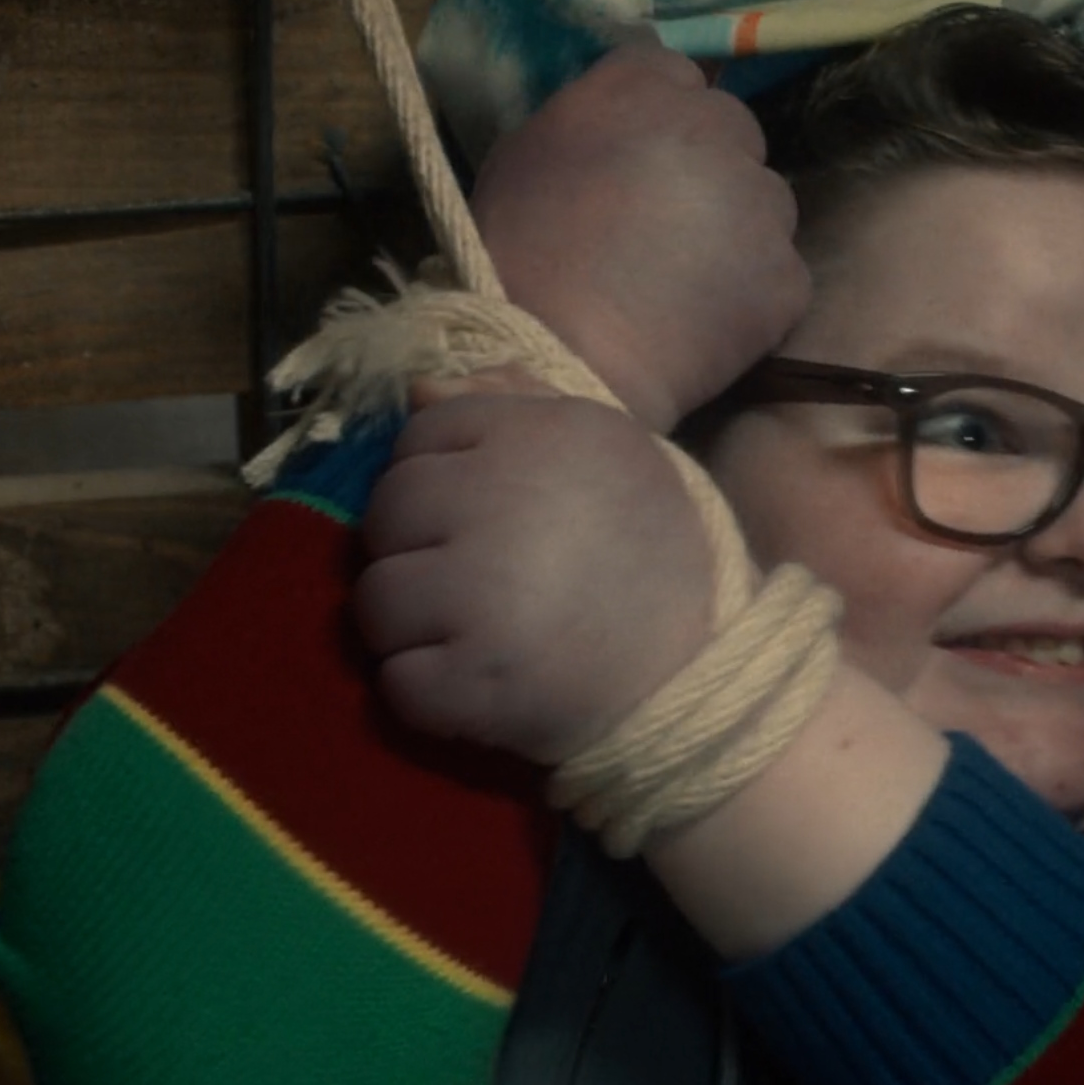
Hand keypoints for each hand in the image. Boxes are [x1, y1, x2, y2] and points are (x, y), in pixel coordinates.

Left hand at [356, 370, 715, 765]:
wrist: (708, 676)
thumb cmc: (658, 561)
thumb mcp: (608, 456)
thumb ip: (517, 410)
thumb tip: (418, 390)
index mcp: (542, 436)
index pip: (422, 436)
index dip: (435, 481)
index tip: (473, 522)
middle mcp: (503, 499)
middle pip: (387, 514)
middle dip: (414, 553)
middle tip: (467, 588)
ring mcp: (482, 592)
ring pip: (376, 600)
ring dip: (410, 627)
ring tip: (468, 638)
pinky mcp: (475, 677)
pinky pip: (396, 681)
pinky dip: (426, 694)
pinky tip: (474, 687)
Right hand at [469, 37, 810, 430]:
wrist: (557, 358)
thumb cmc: (517, 261)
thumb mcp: (528, 157)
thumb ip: (592, 124)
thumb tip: (627, 131)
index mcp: (638, 88)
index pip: (675, 74)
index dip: (661, 121)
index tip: (642, 163)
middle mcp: (710, 127)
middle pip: (733, 131)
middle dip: (710, 171)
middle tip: (667, 231)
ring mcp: (759, 200)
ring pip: (765, 203)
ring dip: (737, 233)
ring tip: (682, 287)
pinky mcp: (787, 273)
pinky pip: (779, 276)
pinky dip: (751, 299)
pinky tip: (703, 328)